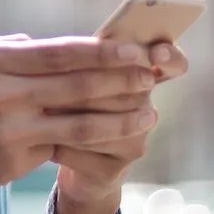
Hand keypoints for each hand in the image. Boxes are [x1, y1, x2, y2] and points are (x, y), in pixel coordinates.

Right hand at [0, 36, 158, 213]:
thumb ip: (1, 49)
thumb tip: (37, 43)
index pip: (62, 50)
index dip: (105, 51)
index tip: (137, 49)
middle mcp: (2, 91)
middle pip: (79, 83)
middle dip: (125, 80)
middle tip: (157, 76)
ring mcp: (9, 128)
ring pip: (80, 120)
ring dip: (121, 117)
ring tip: (150, 114)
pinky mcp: (12, 160)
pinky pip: (64, 149)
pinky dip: (96, 144)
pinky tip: (118, 141)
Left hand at [52, 42, 187, 213]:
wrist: (71, 162)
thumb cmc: (74, 106)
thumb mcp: (81, 75)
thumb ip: (88, 57)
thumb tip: (68, 43)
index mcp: (142, 80)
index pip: (173, 64)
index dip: (169, 58)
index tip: (156, 54)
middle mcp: (146, 111)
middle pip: (128, 92)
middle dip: (88, 87)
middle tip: (52, 84)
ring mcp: (135, 142)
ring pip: (102, 123)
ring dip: (67, 114)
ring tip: (40, 109)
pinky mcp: (115, 170)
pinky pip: (83, 151)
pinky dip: (58, 144)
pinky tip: (41, 140)